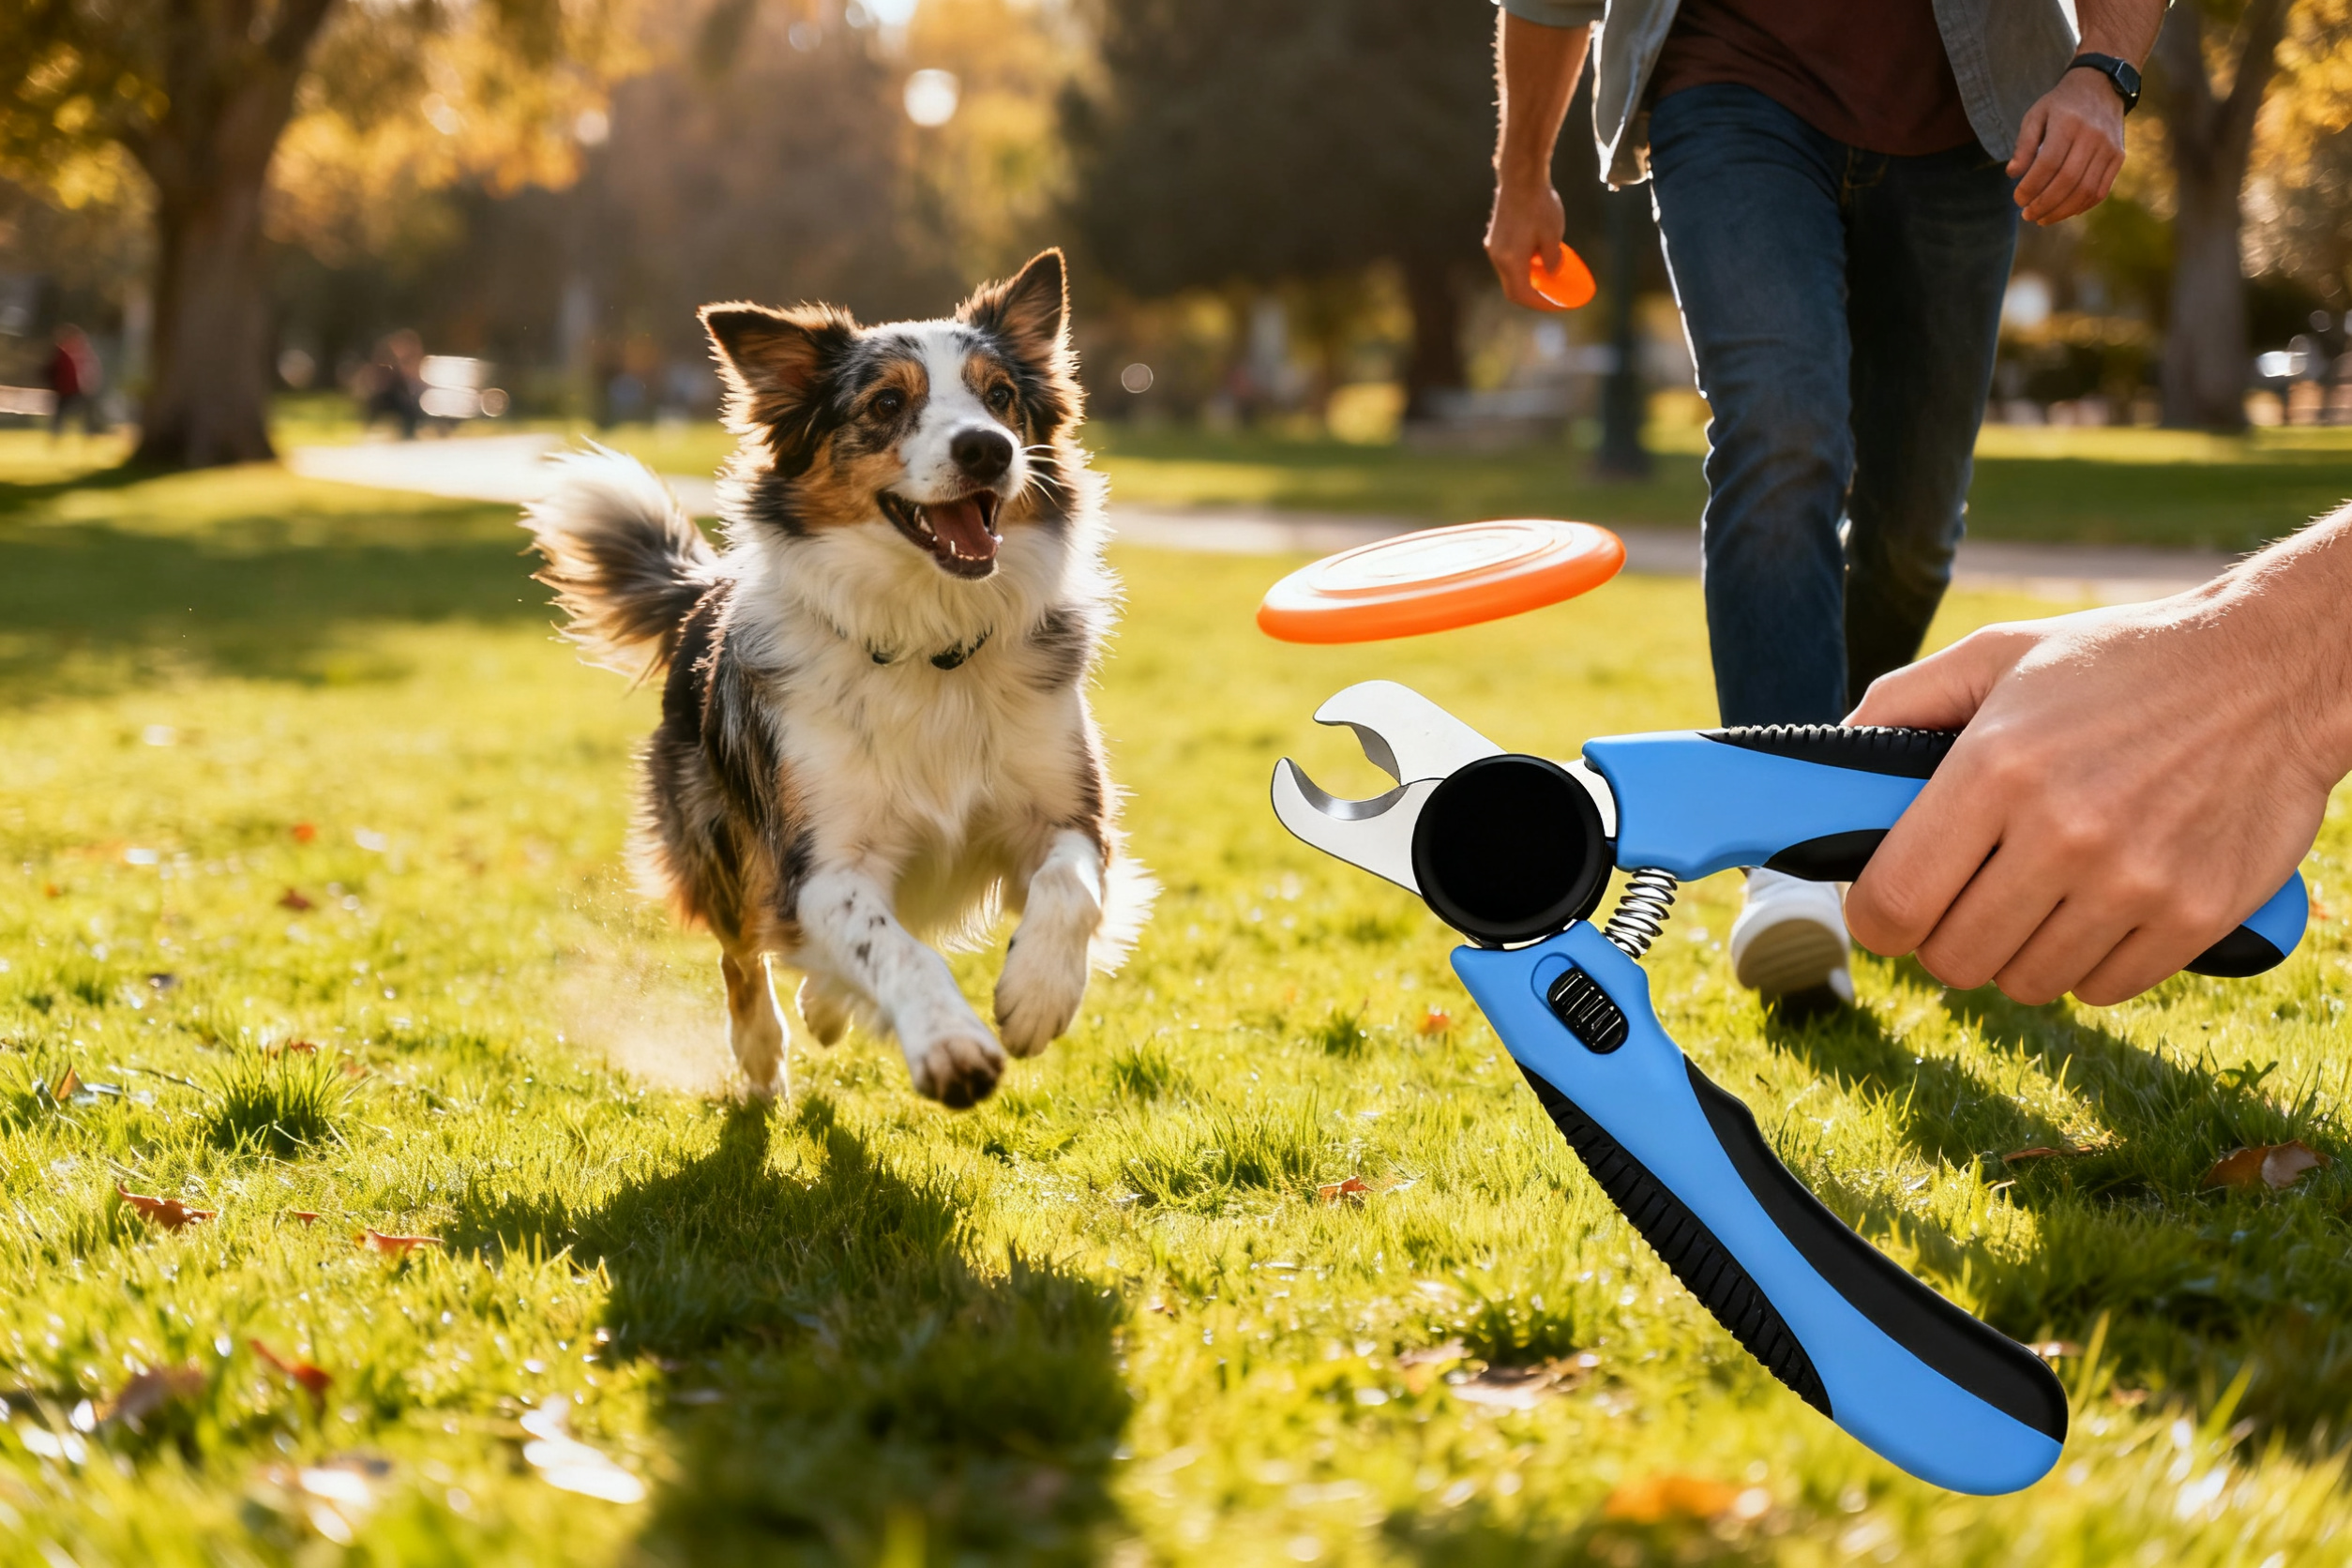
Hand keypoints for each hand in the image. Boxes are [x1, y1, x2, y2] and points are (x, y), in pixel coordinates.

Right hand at [1486, 178, 1569, 311]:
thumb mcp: (1553, 235)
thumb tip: (1552, 273)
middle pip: (1513, 288)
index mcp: (1511, 260)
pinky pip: (1508, 260)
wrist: (1521, 177)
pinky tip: (1538, 257)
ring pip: (1510, 274)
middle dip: (1533, 295)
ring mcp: (1494, 246)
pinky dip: (1523, 266)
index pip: (1523, 294)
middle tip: (1552, 296)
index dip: (1540, 303)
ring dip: (1528, 279)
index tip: (1557, 304)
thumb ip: (1552, 260)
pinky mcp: (1496, 236)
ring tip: (1549, 276)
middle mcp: (1498, 257)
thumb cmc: (1539, 204)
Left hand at [1843, 592, 2339, 1005]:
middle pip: (1952, 960)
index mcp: (1996, 768)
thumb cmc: (2118, 662)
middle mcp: (2062, 831)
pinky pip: (2103, 989)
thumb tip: (1830, 762)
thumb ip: (1900, 704)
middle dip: (1943, 940)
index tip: (1887, 908)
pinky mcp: (2196, 914)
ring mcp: (2134, 880)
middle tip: (1964, 901)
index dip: (1875, 920)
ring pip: (2025, 983)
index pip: (1893, 902)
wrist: (2272, 670)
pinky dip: (2088, 965)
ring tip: (2036, 899)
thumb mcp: (1998, 656)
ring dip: (2016, 954)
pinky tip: (2096, 911)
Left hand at [2007, 68, 2126, 224]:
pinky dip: (2082, 206)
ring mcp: (2109, 147)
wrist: (2102, 85)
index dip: (2031, 186)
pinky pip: (2101, 190)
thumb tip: (2013, 174)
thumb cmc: (2061, 105)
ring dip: (2062, 211)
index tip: (2017, 199)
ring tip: (2042, 219)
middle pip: (2068, 180)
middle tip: (2027, 215)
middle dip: (2044, 204)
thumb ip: (2023, 145)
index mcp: (2068, 123)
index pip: (2048, 163)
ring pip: (2086, 190)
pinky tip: (2064, 212)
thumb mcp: (2036, 115)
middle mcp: (2092, 136)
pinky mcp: (2118, 157)